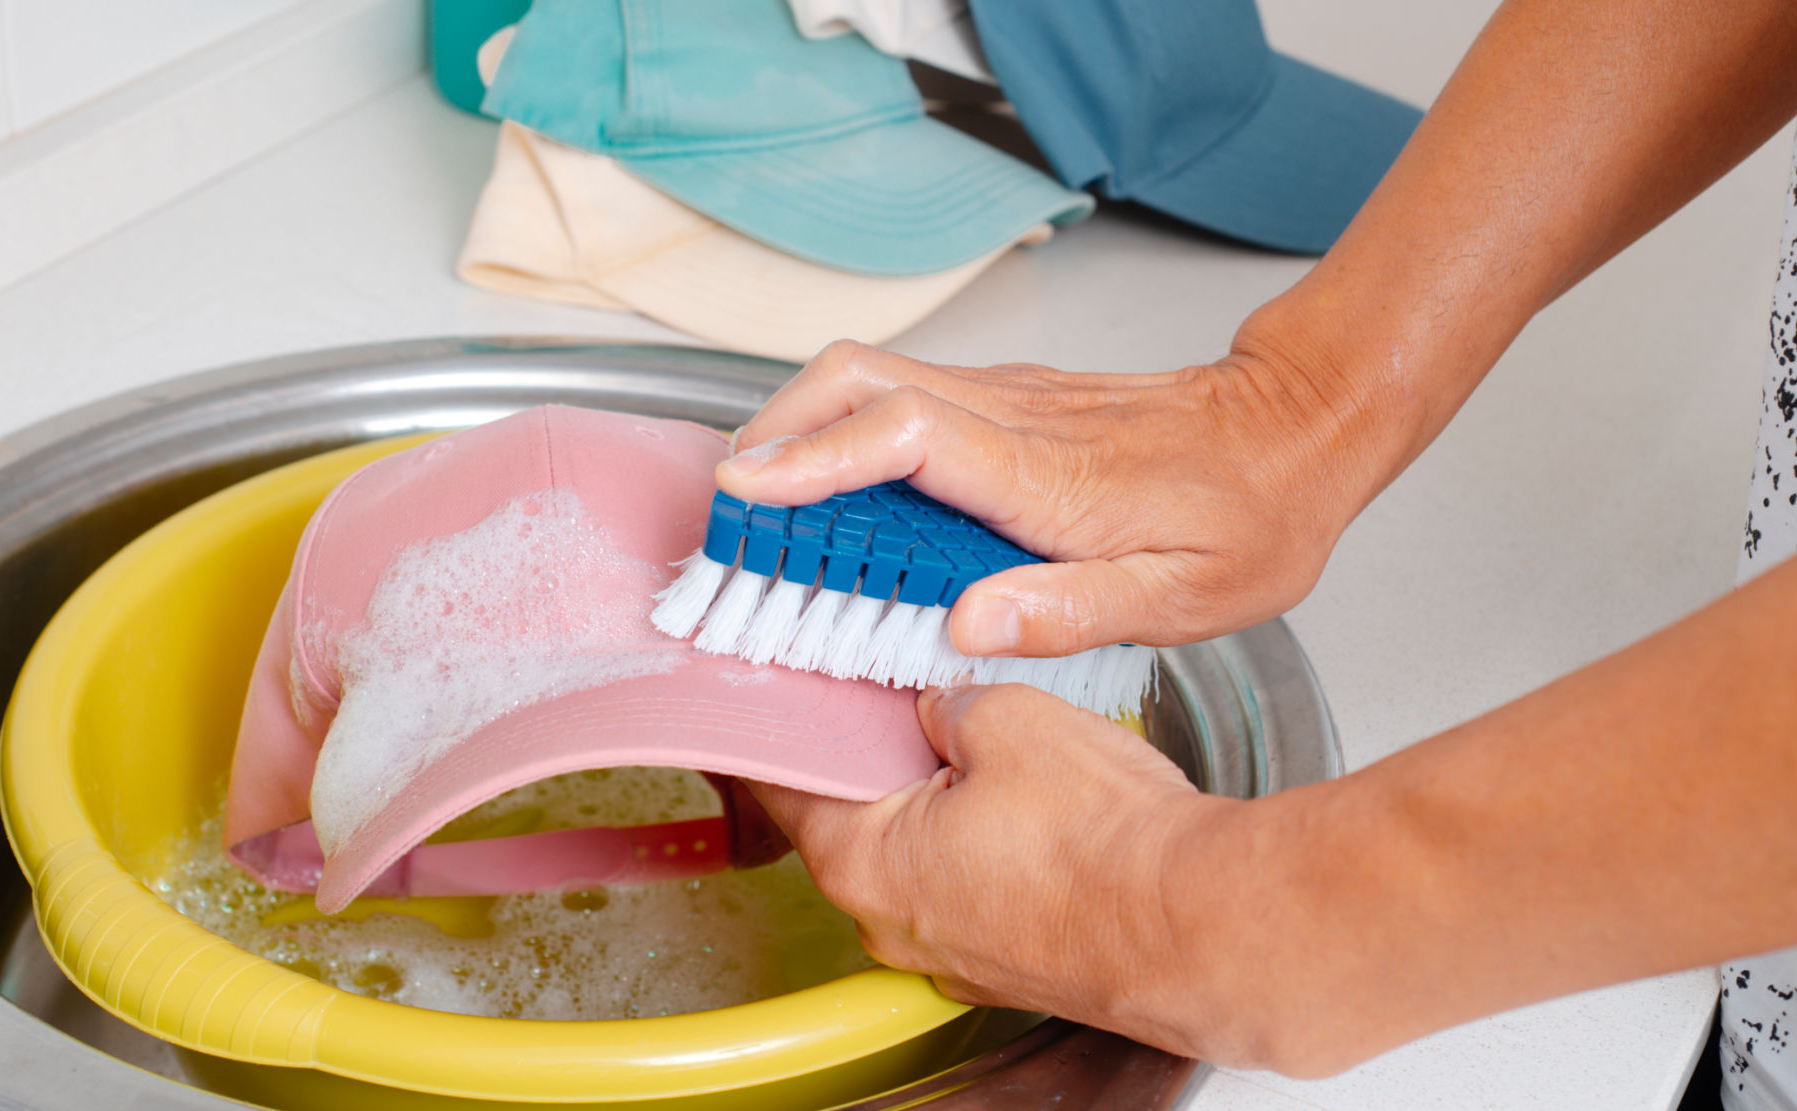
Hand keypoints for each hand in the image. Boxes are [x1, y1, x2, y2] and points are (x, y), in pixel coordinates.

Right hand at [716, 334, 1399, 654]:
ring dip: (798, 423)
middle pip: (859, 378)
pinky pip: (900, 395)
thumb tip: (965, 628)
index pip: (904, 434)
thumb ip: (1072, 612)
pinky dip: (840, 428)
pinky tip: (831, 486)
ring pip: (870, 376)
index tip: (746, 491)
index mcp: (1047, 474)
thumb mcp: (1183, 598)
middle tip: (730, 505)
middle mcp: (1013, 418)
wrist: (1298, 429)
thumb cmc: (1251, 517)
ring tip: (758, 502)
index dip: (815, 457)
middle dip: (775, 428)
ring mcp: (1007, 398)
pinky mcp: (1007, 401)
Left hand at [748, 683, 1254, 1062]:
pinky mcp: (1007, 962)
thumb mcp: (1004, 716)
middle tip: (902, 693)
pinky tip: (1029, 803)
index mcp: (860, 863)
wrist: (1199, 925)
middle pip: (851, 817)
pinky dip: (985, 844)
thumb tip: (938, 703)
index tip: (782, 688)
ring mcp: (951, 954)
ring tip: (985, 744)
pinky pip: (972, 886)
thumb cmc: (1102, 840)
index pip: (782, 781)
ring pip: (918, 854)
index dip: (784, 722)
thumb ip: (945, 701)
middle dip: (874, 755)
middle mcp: (891, 925)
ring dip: (938, 800)